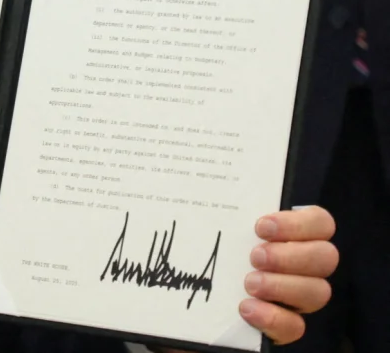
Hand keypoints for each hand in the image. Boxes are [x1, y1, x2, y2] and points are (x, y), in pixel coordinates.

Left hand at [155, 206, 337, 352]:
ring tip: (248, 283)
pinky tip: (246, 308)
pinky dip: (272, 317)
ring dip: (283, 285)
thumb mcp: (201, 229)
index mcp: (287, 237)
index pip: (320, 223)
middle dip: (291, 255)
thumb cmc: (195, 257)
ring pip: (318, 292)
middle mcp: (298, 267)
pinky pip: (295, 327)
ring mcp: (293, 299)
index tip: (261, 226)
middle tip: (254, 256)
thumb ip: (210, 207)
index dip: (300, 223)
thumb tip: (190, 173)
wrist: (176, 308)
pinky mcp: (281, 328)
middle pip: (326, 257)